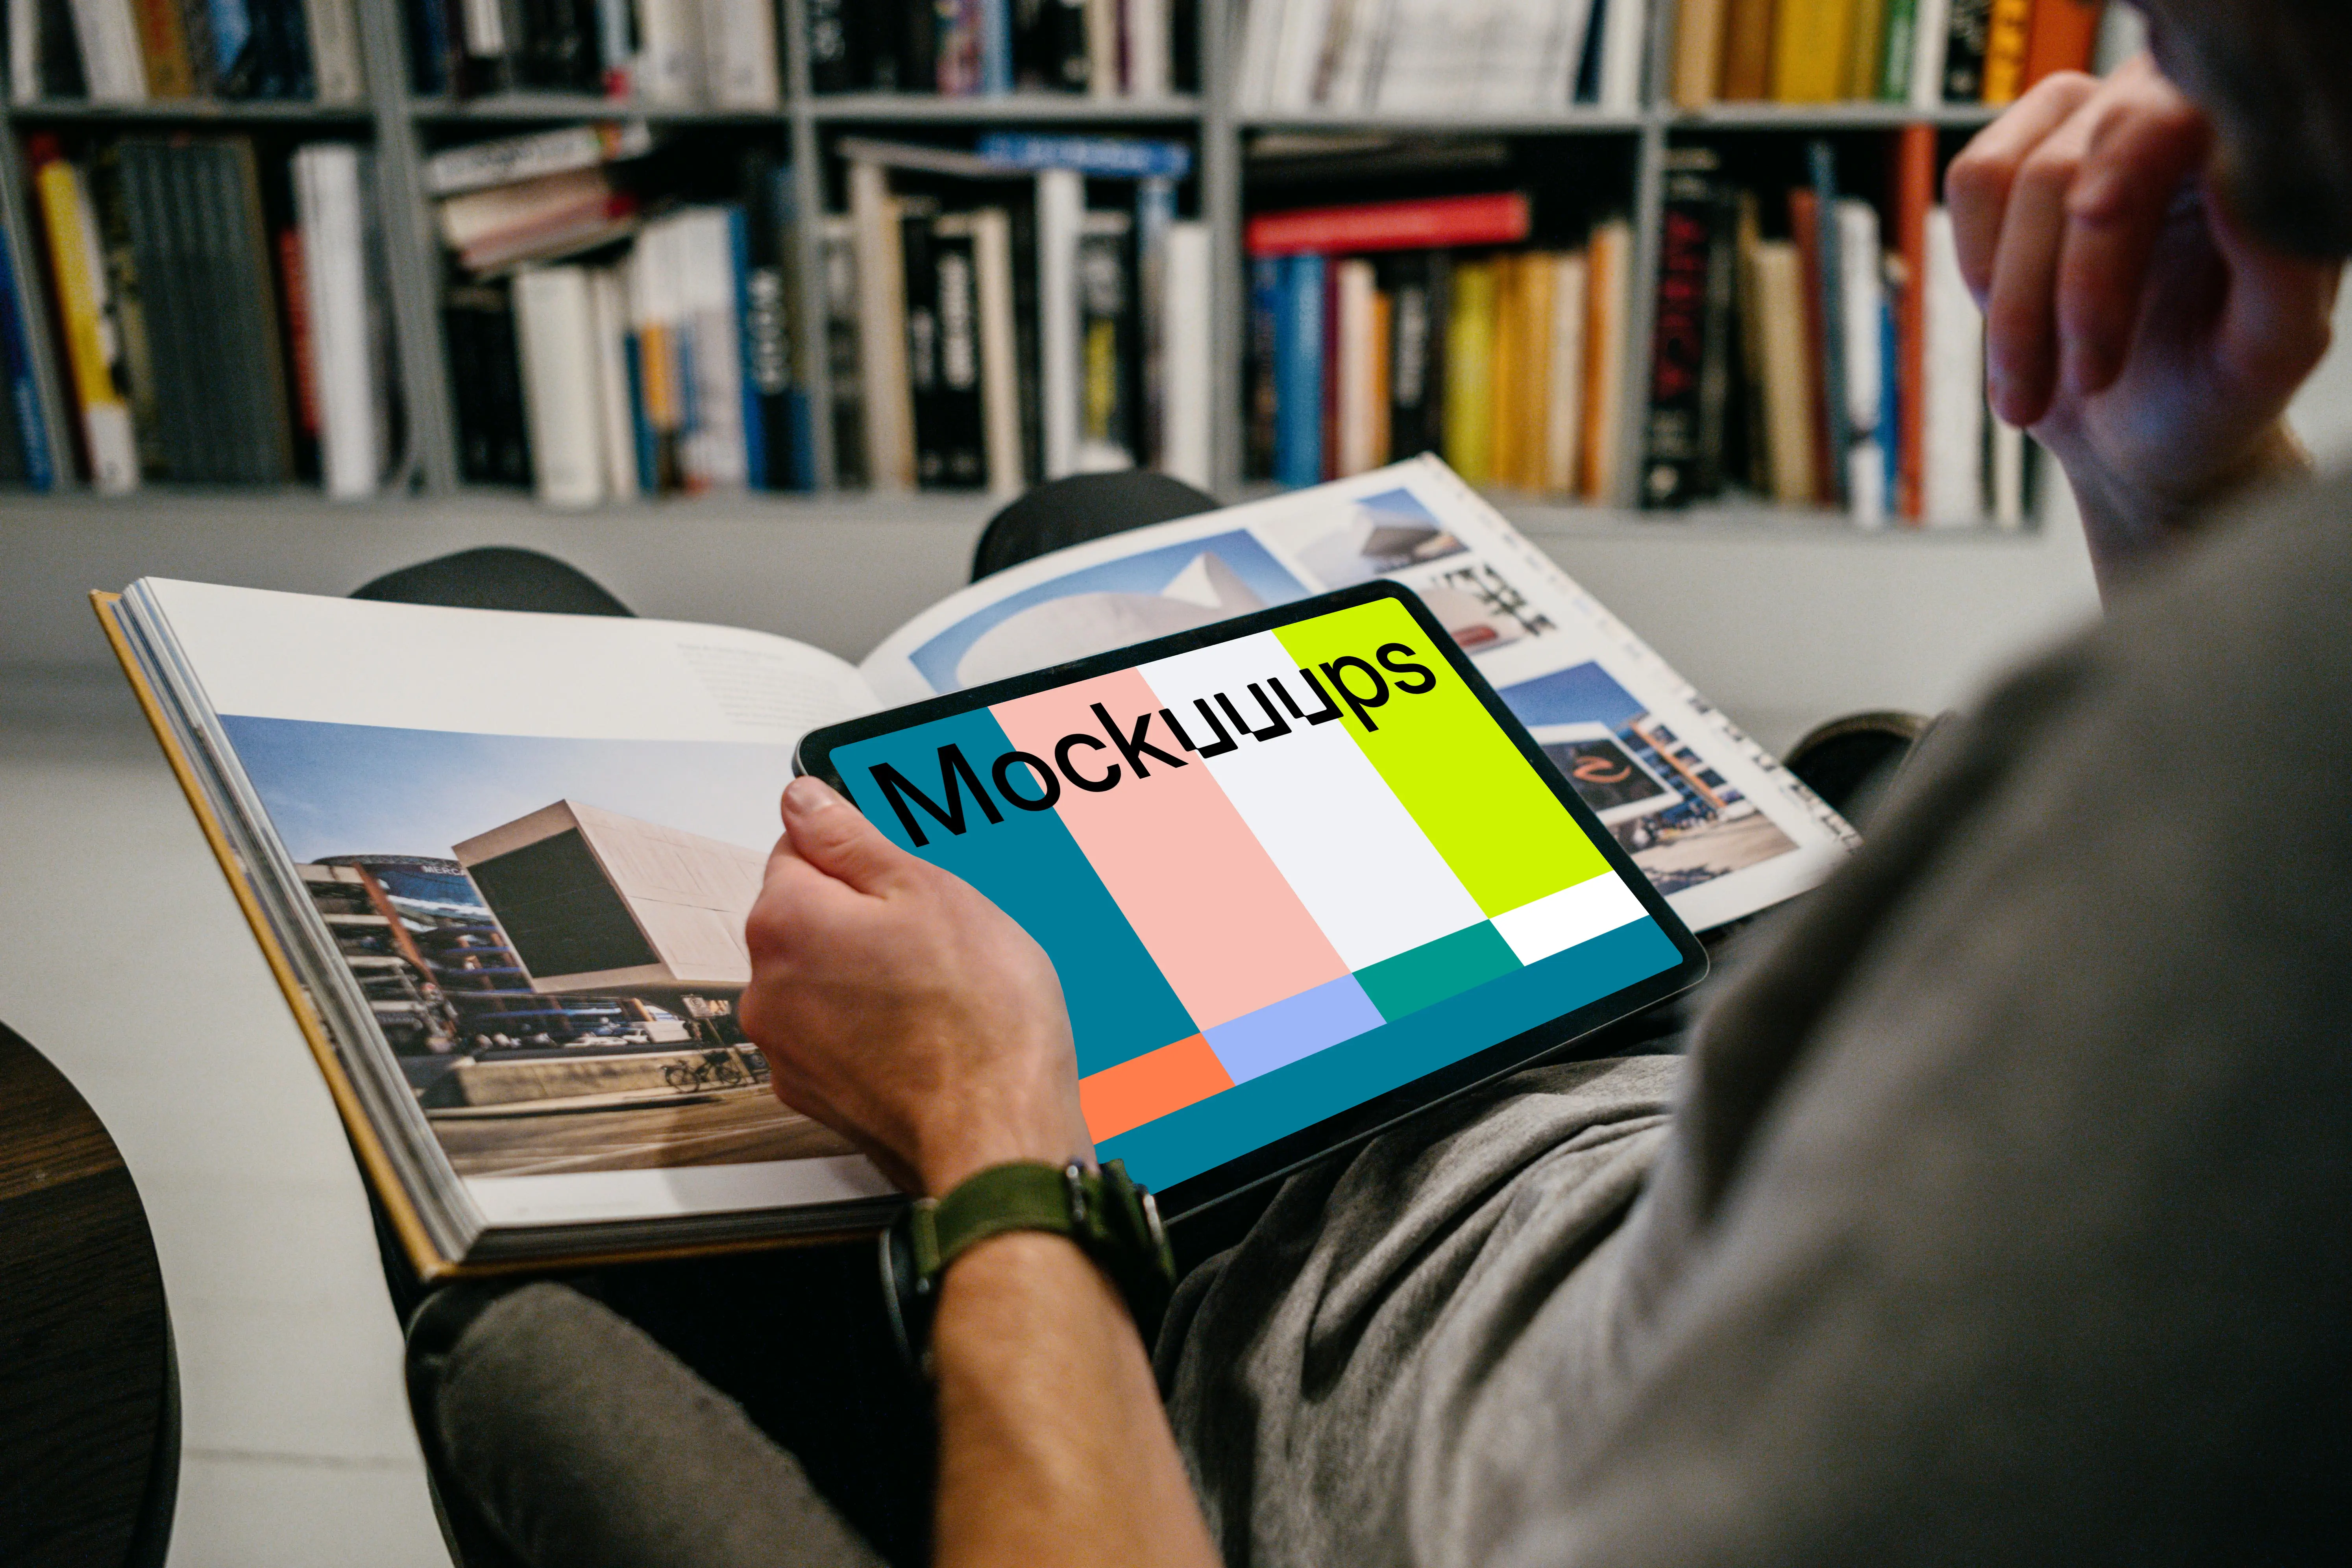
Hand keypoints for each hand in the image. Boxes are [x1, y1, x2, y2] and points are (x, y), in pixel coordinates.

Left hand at [739, 774, 1092, 1195]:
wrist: (998, 1133)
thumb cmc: (978, 1019)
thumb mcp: (928, 891)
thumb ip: (851, 839)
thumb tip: (803, 801)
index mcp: (785, 921)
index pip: (798, 849)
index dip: (858, 856)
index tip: (901, 878)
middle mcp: (765, 987)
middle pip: (807, 918)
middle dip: (862, 918)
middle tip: (935, 937)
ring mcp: (787, 1049)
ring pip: (822, 980)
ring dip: (867, 975)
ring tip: (938, 990)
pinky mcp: (816, 1095)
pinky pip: (836, 1036)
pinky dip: (871, 1028)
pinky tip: (927, 1033)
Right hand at [1947, 56, 2338, 590]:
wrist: (2139, 433)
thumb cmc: (2216, 392)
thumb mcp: (2271, 349)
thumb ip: (2279, 263)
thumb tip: (2231, 172)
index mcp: (2250, 146)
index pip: (2176, 114)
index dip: (2126, 158)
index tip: (2094, 215)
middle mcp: (2173, 112)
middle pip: (2072, 164)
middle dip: (2055, 287)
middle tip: (2083, 384)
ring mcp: (2092, 121)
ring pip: (2007, 179)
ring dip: (2011, 303)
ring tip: (2035, 388)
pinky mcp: (2025, 148)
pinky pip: (1971, 183)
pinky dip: (1979, 270)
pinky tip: (2020, 323)